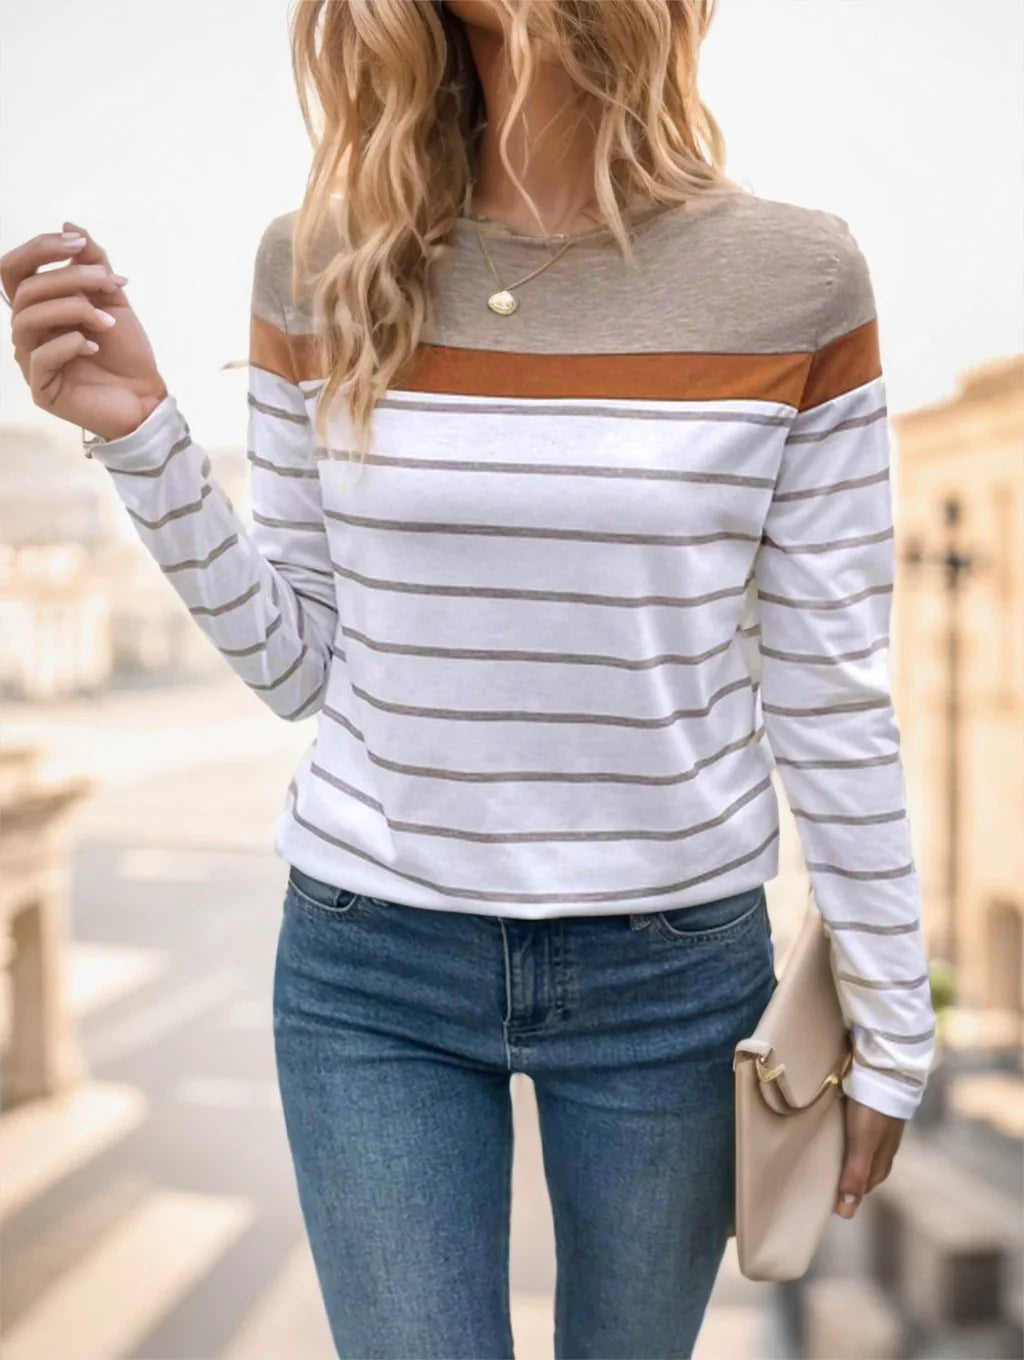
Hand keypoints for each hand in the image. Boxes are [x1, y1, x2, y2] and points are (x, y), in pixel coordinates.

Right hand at [2, 220, 166, 440]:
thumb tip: (69, 224)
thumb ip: (92, 264)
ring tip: (107, 321)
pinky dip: (70, 343)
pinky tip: (94, 345)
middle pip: (25, 290)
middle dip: (69, 278)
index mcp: (38, 309)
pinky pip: (41, 356)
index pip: (15, 268)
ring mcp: (31, 361)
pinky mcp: (42, 390)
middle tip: (108, 283)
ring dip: (73, 309)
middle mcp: (28, 332)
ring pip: (28, 319)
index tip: (79, 242)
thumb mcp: (112, 299)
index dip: (40, 248)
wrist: (146, 398)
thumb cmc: (126, 353)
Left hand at [836, 1096, 904, 1218]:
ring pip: (863, 1146)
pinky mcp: (873, 1109)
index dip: (852, 1191)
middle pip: (866, 1166)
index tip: (833, 1197)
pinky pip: (859, 1128)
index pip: (867, 1183)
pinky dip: (848, 1133)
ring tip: (829, 1152)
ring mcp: (880, 1126)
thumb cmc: (872, 1111)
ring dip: (848, 1152)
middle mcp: (884, 1145)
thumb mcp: (862, 1144)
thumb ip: (855, 1173)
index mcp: (883, 1158)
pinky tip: (838, 1127)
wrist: (886, 1072)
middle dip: (850, 1173)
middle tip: (827, 1175)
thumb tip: (847, 1211)